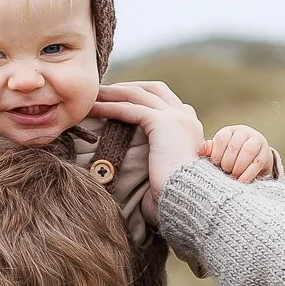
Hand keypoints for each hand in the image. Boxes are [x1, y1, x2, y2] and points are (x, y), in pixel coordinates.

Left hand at [88, 81, 207, 221]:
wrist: (193, 198)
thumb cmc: (178, 194)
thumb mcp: (169, 168)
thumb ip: (159, 156)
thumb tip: (140, 165)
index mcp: (190, 124)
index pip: (164, 98)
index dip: (140, 94)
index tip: (119, 98)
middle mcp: (186, 115)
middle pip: (151, 88)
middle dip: (126, 87)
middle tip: (102, 92)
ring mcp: (176, 116)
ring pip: (137, 95)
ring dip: (112, 93)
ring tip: (91, 96)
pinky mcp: (163, 123)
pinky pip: (130, 109)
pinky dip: (109, 107)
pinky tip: (92, 109)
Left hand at [206, 123, 279, 183]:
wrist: (252, 159)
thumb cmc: (229, 157)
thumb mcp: (218, 152)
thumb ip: (209, 151)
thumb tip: (203, 149)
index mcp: (229, 131)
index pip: (222, 138)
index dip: (217, 153)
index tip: (215, 164)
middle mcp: (243, 133)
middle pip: (234, 145)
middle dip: (228, 161)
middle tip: (224, 171)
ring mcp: (257, 141)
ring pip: (248, 150)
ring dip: (239, 166)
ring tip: (233, 175)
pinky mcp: (265, 152)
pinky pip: (257, 162)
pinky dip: (248, 173)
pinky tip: (242, 181)